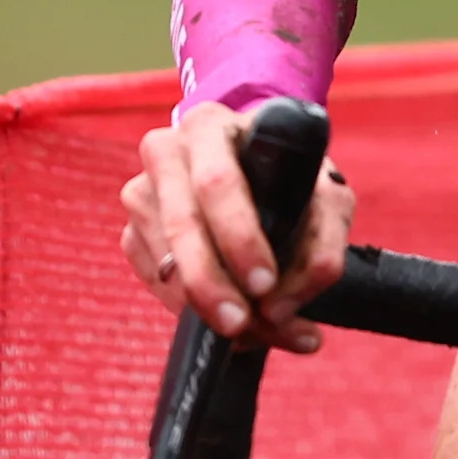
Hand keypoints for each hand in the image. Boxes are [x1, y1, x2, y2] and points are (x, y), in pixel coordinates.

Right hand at [118, 100, 355, 352]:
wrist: (254, 172)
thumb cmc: (290, 181)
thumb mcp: (326, 201)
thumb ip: (322, 251)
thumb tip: (278, 309)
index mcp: (212, 126)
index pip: (217, 183)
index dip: (239, 237)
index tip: (266, 284)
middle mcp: (166, 151)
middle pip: (181, 224)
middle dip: (213, 284)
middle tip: (245, 326)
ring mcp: (141, 193)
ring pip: (164, 262)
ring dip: (206, 307)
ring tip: (255, 332)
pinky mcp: (131, 233)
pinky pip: (155, 282)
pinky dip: (191, 310)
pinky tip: (226, 318)